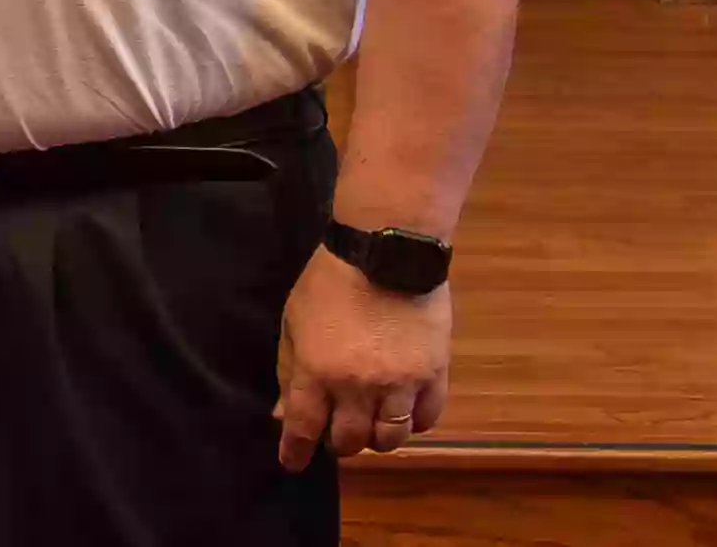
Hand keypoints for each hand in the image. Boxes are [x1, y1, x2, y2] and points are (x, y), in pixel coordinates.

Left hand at [275, 251, 451, 468]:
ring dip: (377, 438)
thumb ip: (288, 370)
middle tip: (337, 433)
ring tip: (371, 425)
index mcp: (316, 371)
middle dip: (339, 444)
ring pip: (390, 438)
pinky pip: (427, 418)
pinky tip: (404, 413)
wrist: (387, 251)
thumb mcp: (293, 321)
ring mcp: (399, 383)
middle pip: (349, 441)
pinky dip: (414, 423)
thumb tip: (282, 413)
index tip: (293, 463)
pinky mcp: (434, 374)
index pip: (303, 428)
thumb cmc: (329, 282)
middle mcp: (357, 386)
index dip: (296, 452)